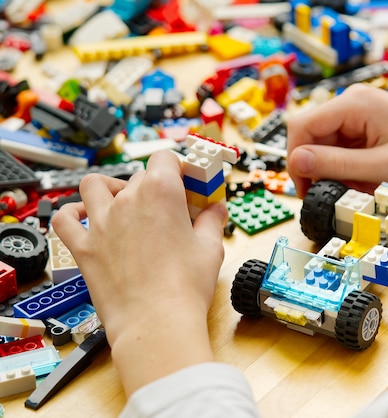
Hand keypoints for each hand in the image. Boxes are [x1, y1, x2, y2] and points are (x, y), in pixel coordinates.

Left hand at [51, 150, 228, 393]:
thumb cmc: (185, 286)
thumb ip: (212, 220)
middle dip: (156, 186)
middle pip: (139, 176)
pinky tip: (85, 217)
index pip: (166, 158)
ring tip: (124, 202)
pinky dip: (72, 213)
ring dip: (110, 188)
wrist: (156, 322)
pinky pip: (65, 219)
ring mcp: (101, 223)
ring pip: (95, 185)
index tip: (188, 183)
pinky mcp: (84, 247)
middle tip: (171, 208)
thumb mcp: (210, 247)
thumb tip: (216, 210)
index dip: (179, 168)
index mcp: (161, 192)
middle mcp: (127, 200)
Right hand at [287, 83, 387, 197]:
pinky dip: (349, 171)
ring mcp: (359, 115)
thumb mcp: (384, 166)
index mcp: (354, 104)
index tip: (307, 189)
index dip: (297, 160)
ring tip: (360, 190)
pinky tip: (367, 183)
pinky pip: (343, 151)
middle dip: (319, 170)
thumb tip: (297, 162)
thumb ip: (338, 164)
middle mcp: (353, 103)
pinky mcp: (366, 128)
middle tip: (335, 195)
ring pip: (325, 147)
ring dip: (336, 173)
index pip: (301, 127)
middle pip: (311, 138)